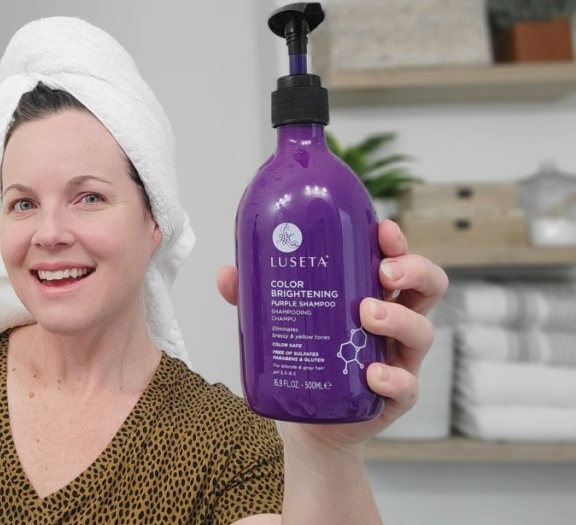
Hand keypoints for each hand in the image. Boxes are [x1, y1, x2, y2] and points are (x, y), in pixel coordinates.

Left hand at [216, 219, 448, 450]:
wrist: (310, 424)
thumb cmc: (306, 359)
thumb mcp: (280, 322)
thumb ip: (255, 297)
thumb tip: (227, 274)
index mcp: (372, 295)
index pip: (396, 260)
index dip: (396, 243)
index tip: (383, 231)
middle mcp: (394, 324)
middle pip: (427, 287)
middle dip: (413, 271)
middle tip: (384, 272)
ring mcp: (398, 360)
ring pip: (422, 331)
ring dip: (398, 318)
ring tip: (366, 315)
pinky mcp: (394, 397)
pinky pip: (406, 387)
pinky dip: (392, 378)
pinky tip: (372, 374)